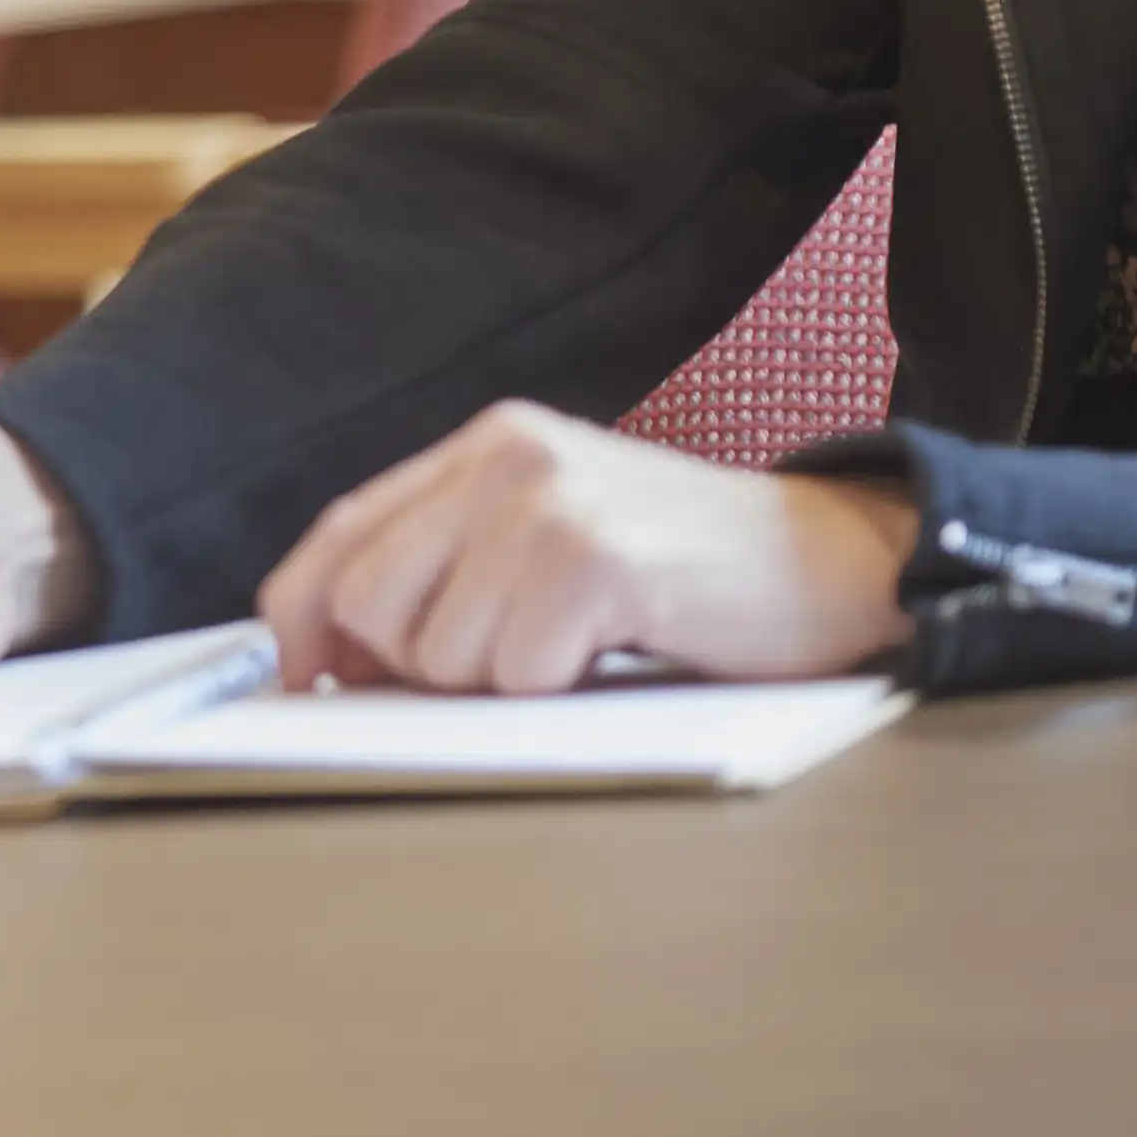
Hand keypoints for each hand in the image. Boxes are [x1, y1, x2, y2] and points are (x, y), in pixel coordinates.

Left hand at [259, 401, 914, 692]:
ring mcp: (548, 503)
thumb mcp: (555, 540)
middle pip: (368, 603)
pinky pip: (520, 673)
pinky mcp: (595, 560)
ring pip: (440, 653)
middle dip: (417, 667)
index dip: (301, 615)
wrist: (834, 560)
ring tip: (582, 646)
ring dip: (504, 682)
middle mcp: (504, 457)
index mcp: (485, 447)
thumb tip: (331, 660)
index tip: (302, 680)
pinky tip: (619, 650)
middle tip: (513, 664)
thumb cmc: (687, 575)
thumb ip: (452, 571)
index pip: (340, 534)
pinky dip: (562, 689)